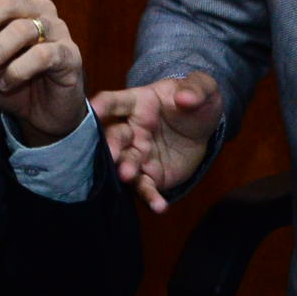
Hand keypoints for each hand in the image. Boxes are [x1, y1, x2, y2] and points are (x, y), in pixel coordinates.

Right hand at [93, 73, 223, 211]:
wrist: (203, 129)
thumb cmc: (196, 101)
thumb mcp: (203, 88)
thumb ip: (195, 89)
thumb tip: (185, 98)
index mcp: (137, 103)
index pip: (114, 101)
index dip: (102, 105)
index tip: (93, 109)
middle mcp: (131, 129)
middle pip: (115, 135)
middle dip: (110, 145)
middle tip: (110, 153)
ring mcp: (138, 153)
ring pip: (126, 163)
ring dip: (125, 170)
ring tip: (128, 176)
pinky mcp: (150, 175)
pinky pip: (146, 187)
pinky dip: (150, 197)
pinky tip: (159, 207)